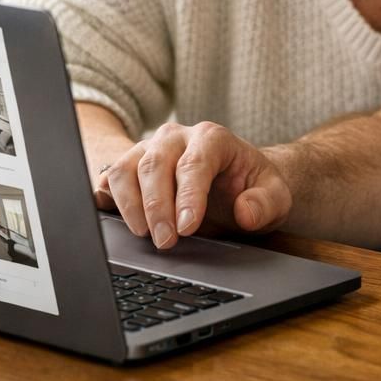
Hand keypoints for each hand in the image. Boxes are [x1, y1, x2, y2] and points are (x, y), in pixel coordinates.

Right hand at [95, 121, 290, 248]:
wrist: (238, 181)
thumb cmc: (252, 186)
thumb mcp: (276, 196)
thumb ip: (266, 203)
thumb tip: (246, 213)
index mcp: (212, 138)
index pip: (194, 163)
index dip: (188, 196)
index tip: (186, 228)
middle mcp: (176, 137)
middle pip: (154, 164)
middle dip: (156, 206)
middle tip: (165, 243)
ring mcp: (149, 149)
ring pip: (125, 168)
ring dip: (129, 204)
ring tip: (144, 235)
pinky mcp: (131, 166)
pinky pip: (108, 176)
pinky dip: (104, 196)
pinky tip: (111, 216)